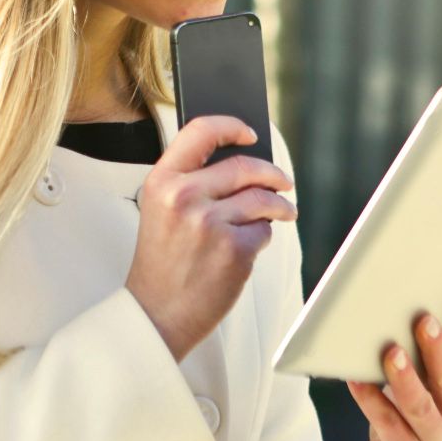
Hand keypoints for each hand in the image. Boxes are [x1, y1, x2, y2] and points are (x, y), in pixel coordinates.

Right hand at [125, 115, 297, 361]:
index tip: (250, 133)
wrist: (157, 313)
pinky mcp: (233, 249)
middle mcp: (184, 197)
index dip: (230, 126)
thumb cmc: (162, 262)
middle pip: (244, 166)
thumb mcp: (160, 210)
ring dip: (279, 206)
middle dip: (273, 173)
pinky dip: (262, 237)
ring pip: (261, 199)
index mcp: (162, 181)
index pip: (200, 131)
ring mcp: (209, 223)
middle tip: (284, 181)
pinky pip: (263, 231)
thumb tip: (243, 163)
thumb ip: (191, 182)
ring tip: (284, 212)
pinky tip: (248, 248)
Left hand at [342, 286, 441, 440]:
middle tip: (423, 319)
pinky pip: (386, 424)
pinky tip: (354, 378)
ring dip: (405, 377)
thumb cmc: (415, 416)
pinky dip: (369, 399)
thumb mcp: (436, 391)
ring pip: (420, 407)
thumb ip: (434, 360)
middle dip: (437, 349)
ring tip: (390, 351)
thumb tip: (412, 308)